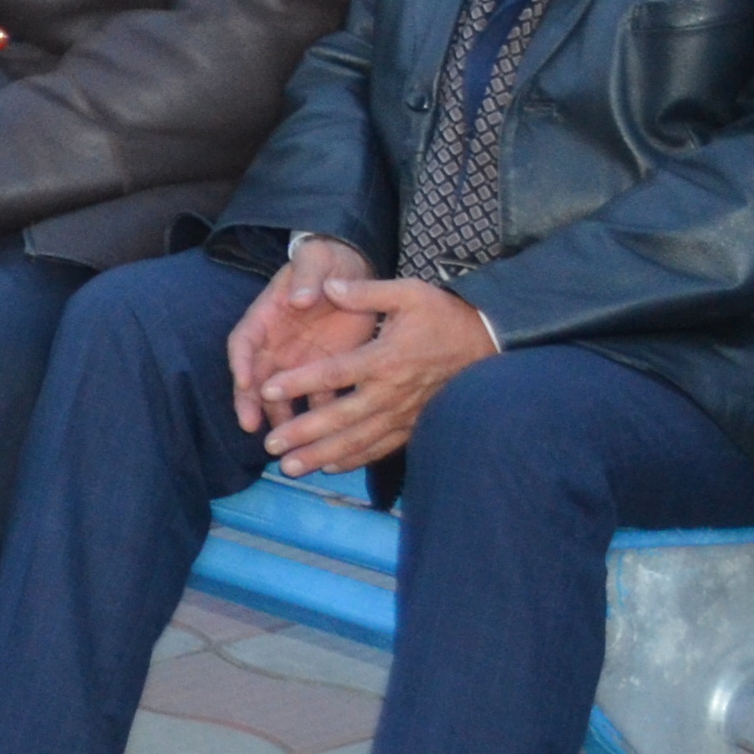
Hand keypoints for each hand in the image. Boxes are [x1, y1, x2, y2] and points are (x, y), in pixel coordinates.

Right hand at [226, 235, 378, 430]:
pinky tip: (322, 440)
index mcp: (265, 318)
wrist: (349, 271)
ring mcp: (298, 361)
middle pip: (255, 378)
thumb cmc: (323, 263)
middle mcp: (275, 346)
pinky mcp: (324, 371)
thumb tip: (300, 297)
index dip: (241, 363)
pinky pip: (318, 399)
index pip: (243, 343)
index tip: (244, 381)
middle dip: (250, 402)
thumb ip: (306, 278)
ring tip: (283, 443)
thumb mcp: (313, 262)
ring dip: (281, 418)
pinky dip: (318, 419)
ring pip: (283, 396)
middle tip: (251, 425)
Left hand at [251, 275, 500, 475]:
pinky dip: (356, 459)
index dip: (299, 382)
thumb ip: (366, 291)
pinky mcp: (414, 424)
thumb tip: (328, 286)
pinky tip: (330, 467)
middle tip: (270, 444)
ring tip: (290, 466)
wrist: (487, 342)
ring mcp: (404, 412)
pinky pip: (382, 447)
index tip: (266, 390)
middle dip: (304, 432)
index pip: (334, 373)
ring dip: (323, 454)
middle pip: (341, 417)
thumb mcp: (410, 293)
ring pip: (359, 440)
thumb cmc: (444, 315)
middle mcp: (391, 392)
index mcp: (384, 358)